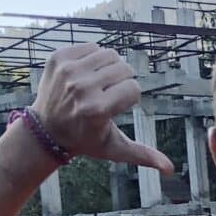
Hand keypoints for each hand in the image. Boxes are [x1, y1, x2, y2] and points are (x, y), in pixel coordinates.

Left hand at [30, 44, 172, 170]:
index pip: (134, 88)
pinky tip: (85, 73)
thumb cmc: (85, 139)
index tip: (115, 107)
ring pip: (109, 53)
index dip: (130, 97)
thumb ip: (143, 155)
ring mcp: (68, 71)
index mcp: (97, 110)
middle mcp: (81, 88)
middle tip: (107, 93)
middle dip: (121, 80)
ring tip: (99, 82)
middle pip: (124, 68)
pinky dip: (93, 57)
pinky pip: (90, 46)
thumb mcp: (115, 149)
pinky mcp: (58, 58)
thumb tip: (170, 169)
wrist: (45, 130)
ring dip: (109, 67)